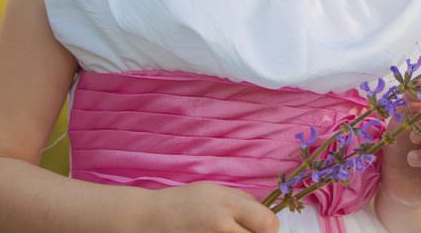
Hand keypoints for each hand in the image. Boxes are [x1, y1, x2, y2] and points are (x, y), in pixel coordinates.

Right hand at [140, 182, 279, 232]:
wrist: (151, 219)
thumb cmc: (185, 201)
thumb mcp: (216, 190)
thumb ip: (243, 200)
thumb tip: (265, 212)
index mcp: (229, 206)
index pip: (268, 223)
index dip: (269, 225)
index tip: (262, 224)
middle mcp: (222, 227)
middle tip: (246, 230)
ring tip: (228, 231)